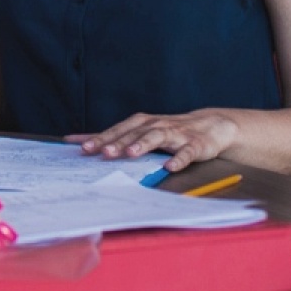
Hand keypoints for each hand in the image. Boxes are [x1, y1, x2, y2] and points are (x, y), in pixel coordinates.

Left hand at [66, 108, 239, 173]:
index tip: (79, 147)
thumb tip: (79, 143)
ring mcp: (175, 134)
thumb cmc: (168, 131)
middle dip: (116, 142)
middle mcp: (155, 126)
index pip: (115, 131)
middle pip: (132, 133)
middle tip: (101, 153)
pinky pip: (186, 152)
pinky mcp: (194, 144)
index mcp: (140, 124)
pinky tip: (169, 167)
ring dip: (142, 144)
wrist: (210, 125)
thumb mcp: (141, 132)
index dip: (98, 138)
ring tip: (130, 154)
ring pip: (156, 137)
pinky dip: (178, 159)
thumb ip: (114, 138)